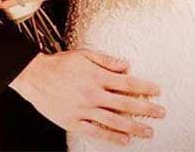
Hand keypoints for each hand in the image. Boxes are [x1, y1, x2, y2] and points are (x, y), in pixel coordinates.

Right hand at [11, 49, 164, 146]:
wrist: (34, 76)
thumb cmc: (58, 64)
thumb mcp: (83, 55)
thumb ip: (106, 60)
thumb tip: (127, 65)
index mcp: (95, 76)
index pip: (127, 83)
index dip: (145, 87)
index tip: (157, 91)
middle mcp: (92, 94)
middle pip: (125, 104)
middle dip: (146, 109)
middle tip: (160, 113)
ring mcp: (83, 109)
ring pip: (114, 121)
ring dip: (134, 127)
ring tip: (148, 131)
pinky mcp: (74, 121)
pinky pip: (96, 132)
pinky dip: (112, 137)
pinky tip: (124, 140)